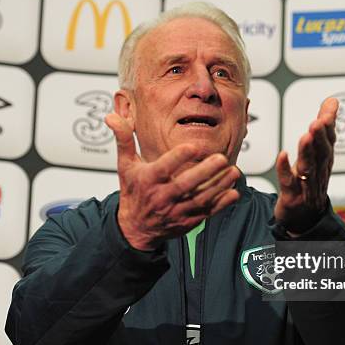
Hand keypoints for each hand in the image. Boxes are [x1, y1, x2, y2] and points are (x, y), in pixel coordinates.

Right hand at [106, 113, 240, 250]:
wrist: (135, 228)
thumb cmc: (133, 192)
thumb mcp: (126, 165)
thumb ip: (123, 139)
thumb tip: (111, 116)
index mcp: (148, 181)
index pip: (163, 168)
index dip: (177, 157)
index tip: (192, 146)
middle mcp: (162, 197)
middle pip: (185, 185)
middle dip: (204, 172)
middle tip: (221, 158)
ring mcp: (176, 211)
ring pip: (200, 199)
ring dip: (219, 186)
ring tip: (233, 171)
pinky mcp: (188, 221)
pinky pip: (207, 213)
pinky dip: (221, 204)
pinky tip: (234, 192)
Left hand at [274, 97, 337, 233]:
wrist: (303, 219)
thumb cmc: (310, 182)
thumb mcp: (317, 154)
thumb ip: (324, 127)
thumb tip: (332, 101)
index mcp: (324, 162)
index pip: (329, 141)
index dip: (329, 125)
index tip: (329, 108)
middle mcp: (318, 173)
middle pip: (322, 154)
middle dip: (321, 137)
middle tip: (318, 121)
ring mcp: (305, 187)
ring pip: (308, 168)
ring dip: (308, 152)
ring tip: (306, 135)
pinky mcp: (291, 197)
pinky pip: (288, 183)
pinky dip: (285, 169)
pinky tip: (282, 155)